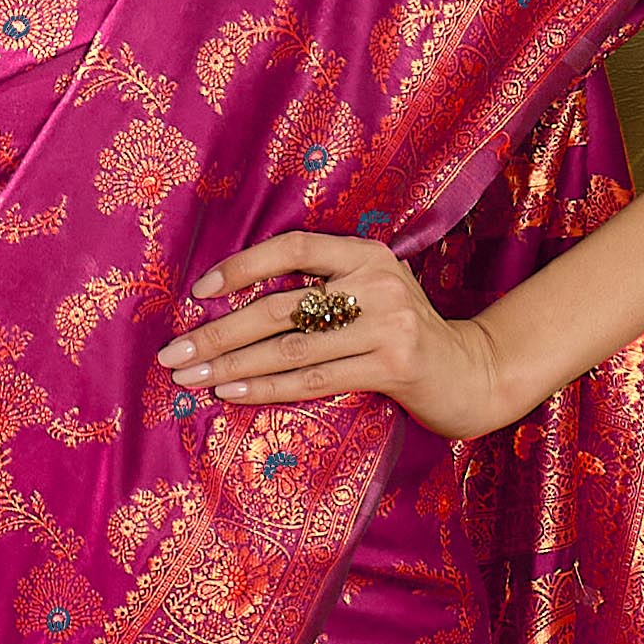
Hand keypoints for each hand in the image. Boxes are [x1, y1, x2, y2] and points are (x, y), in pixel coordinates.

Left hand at [154, 230, 513, 442]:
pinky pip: (314, 379)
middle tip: (172, 354)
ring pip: (291, 348)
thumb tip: (232, 305)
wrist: (470, 373)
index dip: (242, 267)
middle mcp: (378, 280)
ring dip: (231, 367)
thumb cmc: (403, 337)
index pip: (293, 248)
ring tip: (190, 379)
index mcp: (366, 254)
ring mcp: (389, 323)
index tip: (198, 292)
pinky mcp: (395, 365)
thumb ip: (320, 290)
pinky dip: (266, 389)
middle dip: (218, 333)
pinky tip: (231, 395)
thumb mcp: (369, 297)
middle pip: (280, 306)